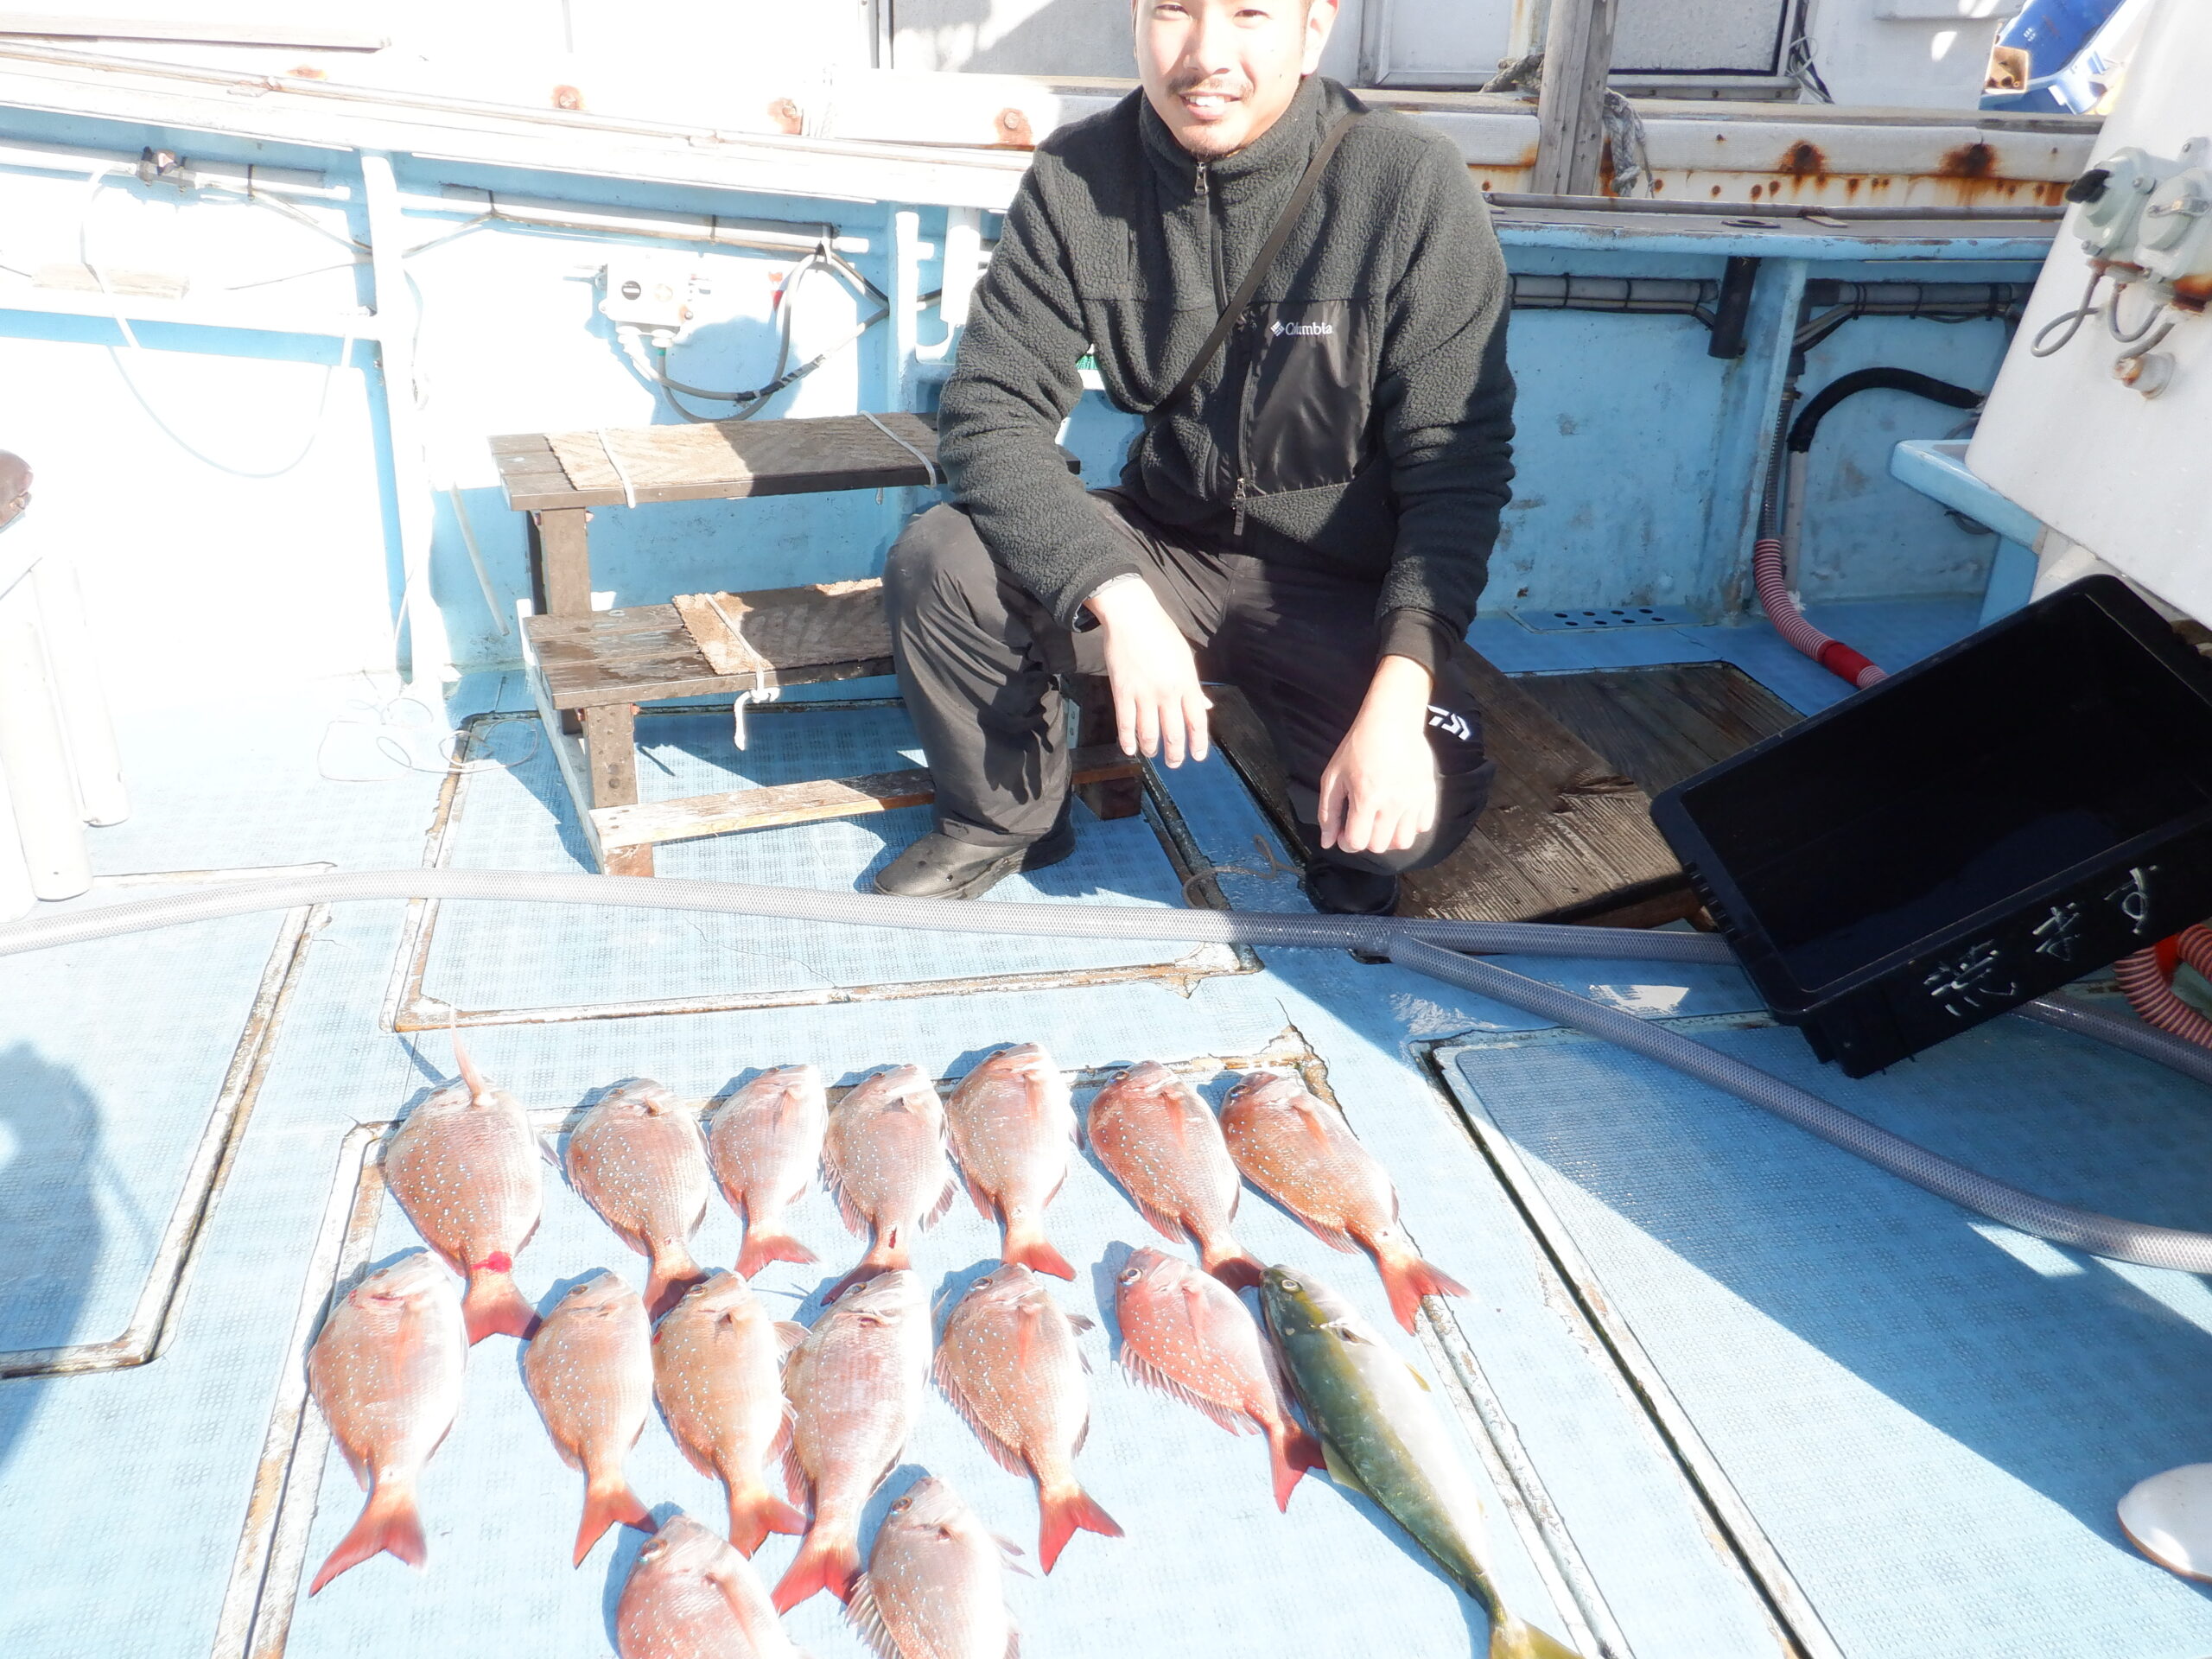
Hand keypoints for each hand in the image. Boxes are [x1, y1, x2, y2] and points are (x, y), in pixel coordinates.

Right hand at [1086, 578, 1210, 766]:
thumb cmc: (1161, 633)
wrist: (1132, 616)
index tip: (1198, 756)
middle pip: (1174, 733)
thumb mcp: (1185, 657)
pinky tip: (1130, 749)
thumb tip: (1206, 706)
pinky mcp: (1123, 691)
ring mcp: (1144, 693)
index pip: (1197, 720)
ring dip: (1152, 749)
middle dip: (1175, 754)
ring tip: (1153, 755)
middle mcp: (1168, 692)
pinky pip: (1125, 723)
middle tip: (1174, 763)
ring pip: (1150, 733)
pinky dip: (1128, 740)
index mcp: (1187, 682)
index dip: (1198, 742)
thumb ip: (1194, 686)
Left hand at [1317, 656, 1437, 854]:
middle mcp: (1393, 804)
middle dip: (1366, 840)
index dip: (1346, 841)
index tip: (1344, 830)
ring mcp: (1414, 800)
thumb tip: (1327, 842)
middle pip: (1380, 846)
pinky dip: (1410, 826)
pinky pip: (1423, 826)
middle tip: (1361, 823)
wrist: (1392, 721)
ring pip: (1404, 842)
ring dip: (1389, 838)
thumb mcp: (1333, 776)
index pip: (1357, 842)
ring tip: (1381, 821)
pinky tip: (1399, 812)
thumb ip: (1328, 812)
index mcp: (1366, 799)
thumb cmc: (1358, 746)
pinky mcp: (1429, 794)